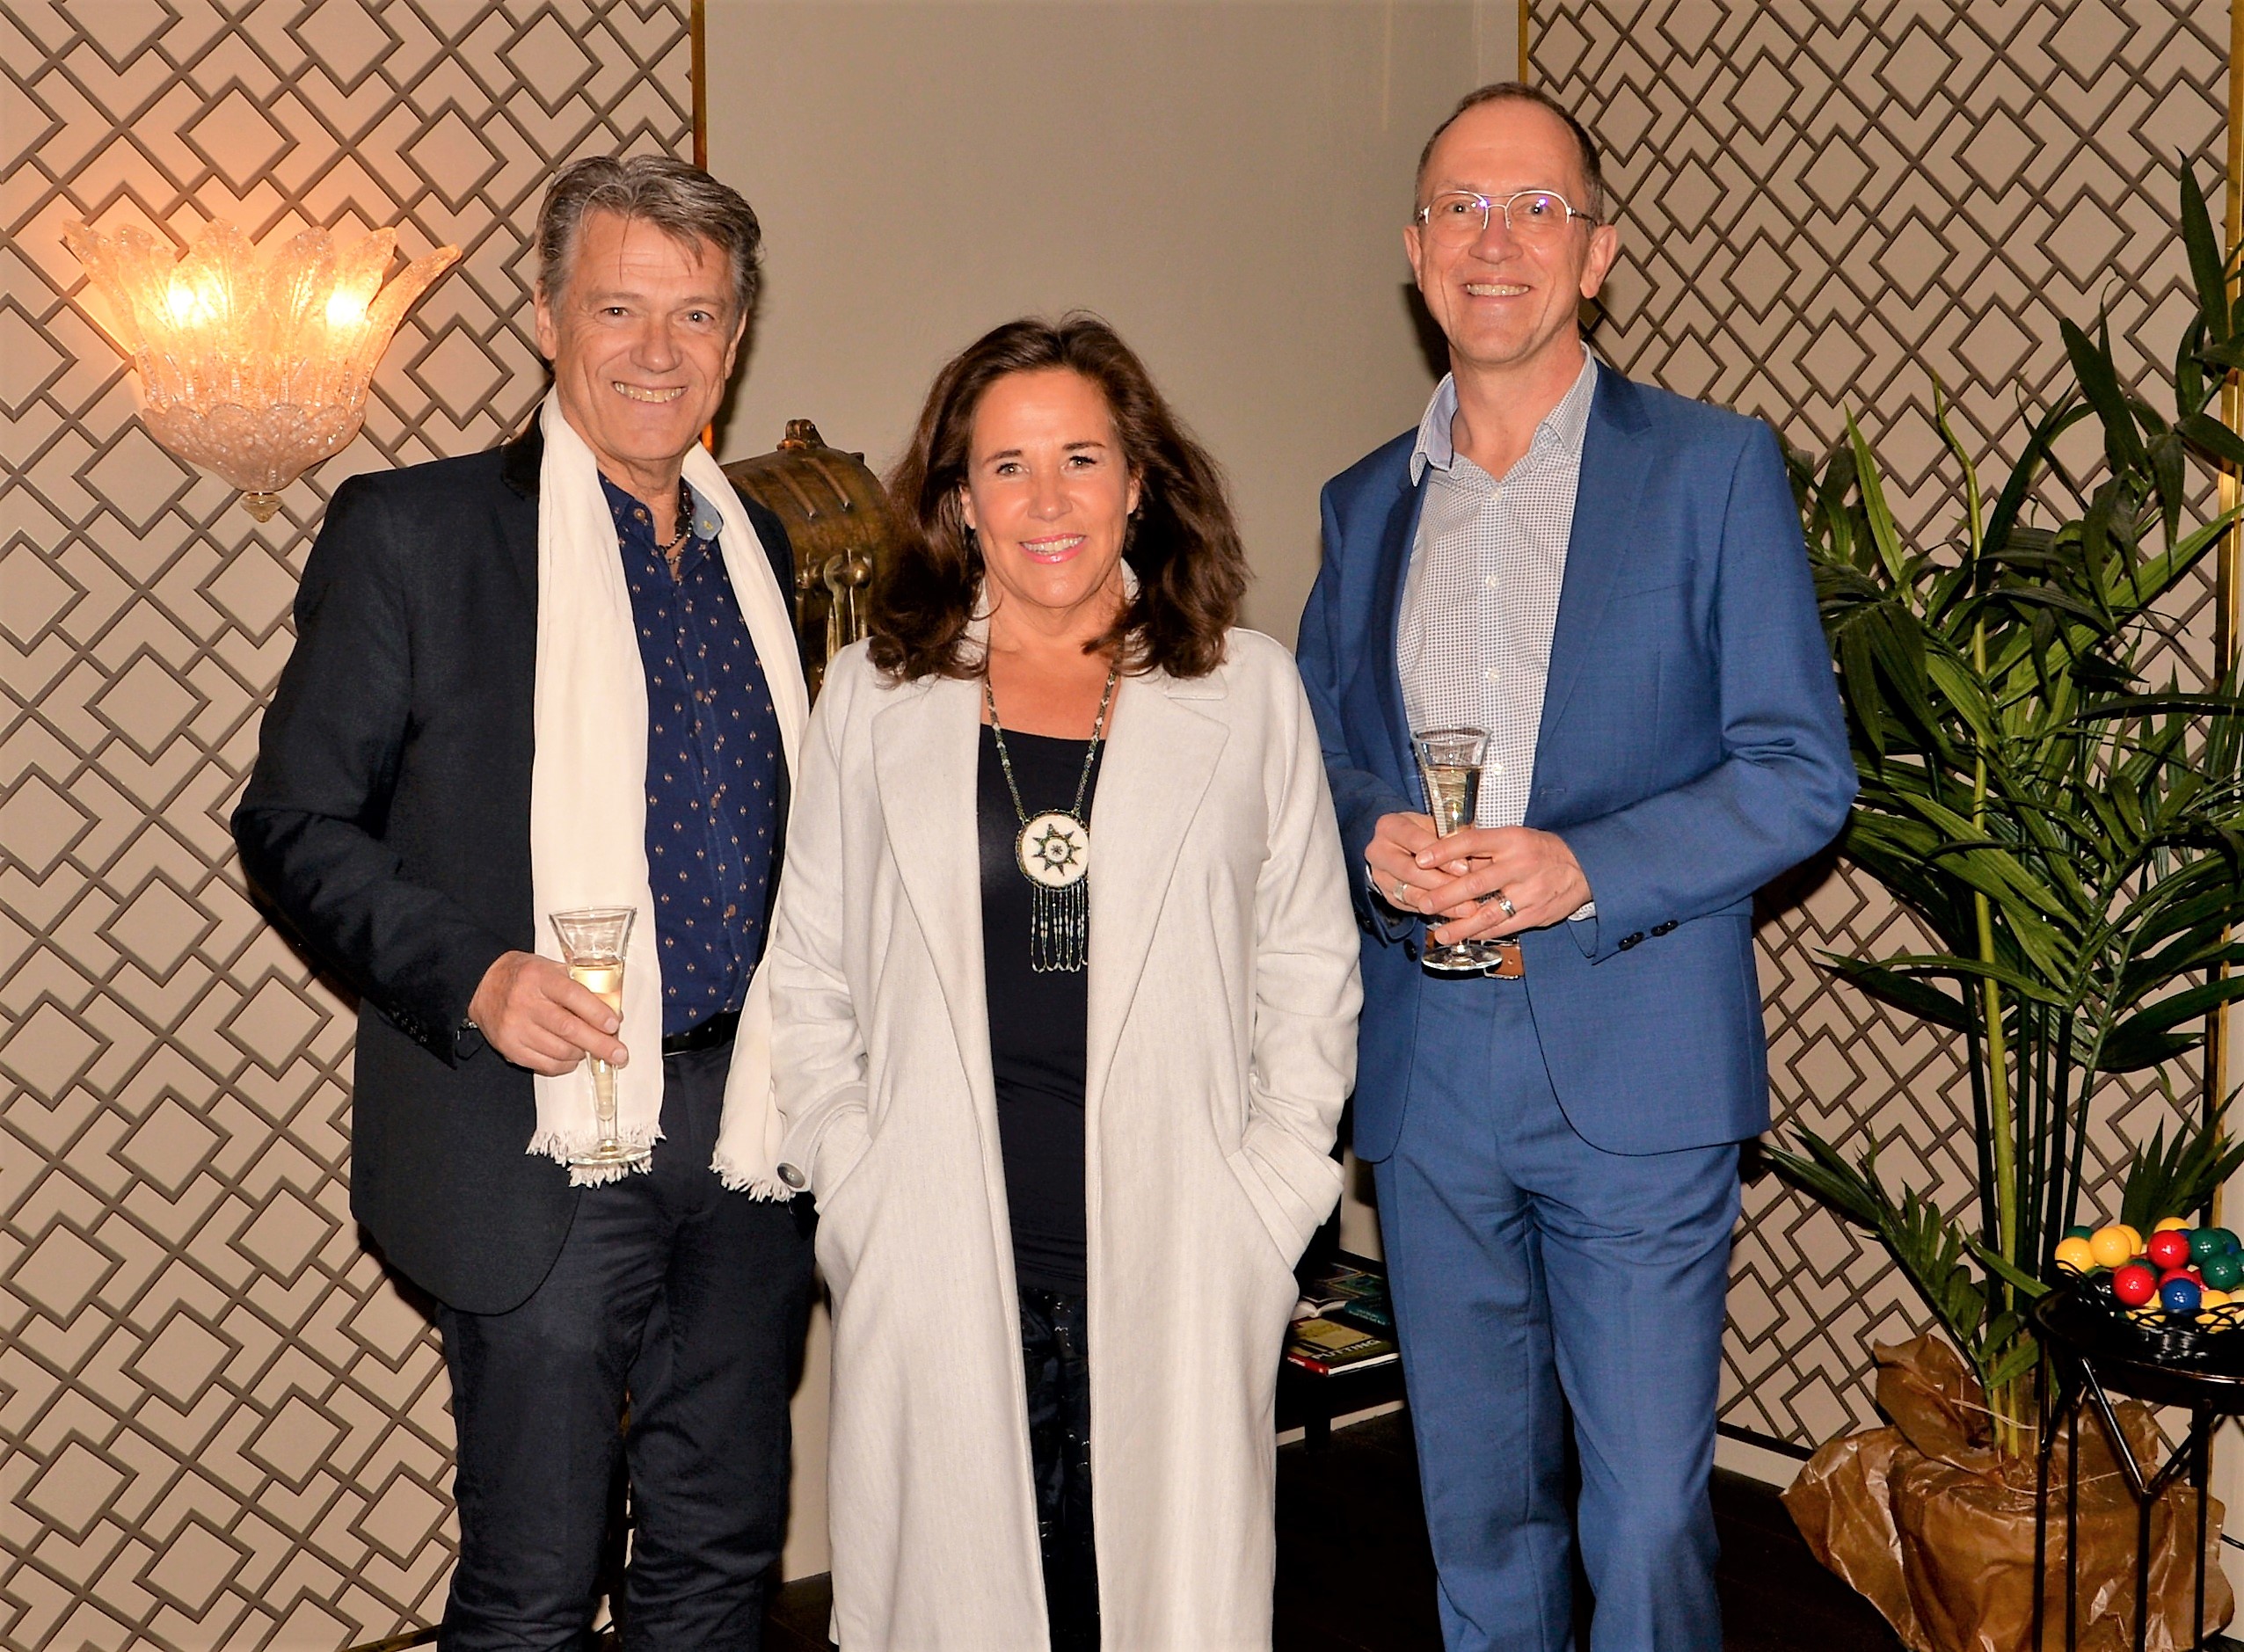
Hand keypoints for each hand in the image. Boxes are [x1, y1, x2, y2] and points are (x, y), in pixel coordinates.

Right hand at [468, 950, 628, 1075]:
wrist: (485, 986)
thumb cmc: (526, 976)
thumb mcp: (552, 968)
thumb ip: (581, 985)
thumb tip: (612, 1010)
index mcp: (539, 977)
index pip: (573, 996)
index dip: (597, 1013)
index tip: (615, 1024)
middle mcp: (524, 1002)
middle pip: (568, 1029)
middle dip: (599, 1044)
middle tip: (619, 1054)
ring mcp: (514, 1027)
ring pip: (559, 1050)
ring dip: (582, 1053)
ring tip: (592, 1049)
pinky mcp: (508, 1047)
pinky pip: (544, 1064)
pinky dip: (564, 1064)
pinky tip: (572, 1057)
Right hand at [1364, 812, 1470, 912]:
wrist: (1408, 848)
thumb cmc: (1427, 833)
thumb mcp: (1437, 826)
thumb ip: (1451, 838)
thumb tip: (1468, 858)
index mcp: (1389, 826)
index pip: (1415, 840)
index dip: (1441, 854)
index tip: (1464, 867)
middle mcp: (1378, 850)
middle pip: (1408, 870)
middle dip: (1439, 881)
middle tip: (1465, 889)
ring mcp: (1379, 875)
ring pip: (1409, 892)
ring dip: (1439, 901)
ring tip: (1466, 906)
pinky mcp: (1387, 895)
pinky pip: (1411, 906)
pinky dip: (1436, 910)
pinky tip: (1456, 911)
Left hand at [1413, 826, 1590, 943]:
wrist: (1583, 867)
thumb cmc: (1538, 851)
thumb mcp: (1513, 838)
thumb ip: (1482, 847)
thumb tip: (1443, 854)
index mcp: (1511, 839)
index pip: (1471, 842)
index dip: (1443, 850)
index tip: (1419, 859)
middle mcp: (1519, 864)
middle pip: (1475, 882)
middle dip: (1445, 896)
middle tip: (1424, 904)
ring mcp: (1529, 891)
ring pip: (1489, 912)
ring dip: (1461, 925)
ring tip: (1440, 933)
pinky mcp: (1536, 913)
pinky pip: (1504, 926)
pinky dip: (1483, 932)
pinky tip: (1466, 936)